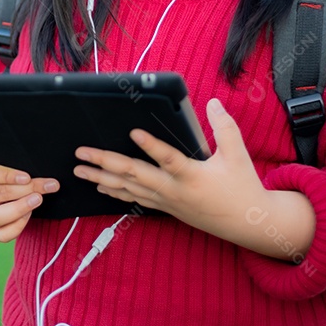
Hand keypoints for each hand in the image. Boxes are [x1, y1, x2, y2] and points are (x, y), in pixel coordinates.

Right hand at [0, 148, 58, 241]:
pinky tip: (29, 212)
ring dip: (21, 208)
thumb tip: (36, 162)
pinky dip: (19, 225)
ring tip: (38, 199)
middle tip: (48, 185)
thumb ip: (11, 159)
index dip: (7, 175)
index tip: (27, 177)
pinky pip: (2, 235)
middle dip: (26, 189)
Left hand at [73, 98, 314, 258]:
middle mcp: (173, 190)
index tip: (133, 132)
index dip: (151, 146)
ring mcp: (166, 201)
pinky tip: (99, 187)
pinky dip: (115, 192)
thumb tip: (213, 101)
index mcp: (192, 176)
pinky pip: (134, 199)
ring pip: (128, 189)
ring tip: (79, 170)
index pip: (168, 159)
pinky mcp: (165, 207)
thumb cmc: (242, 186)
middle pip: (134, 175)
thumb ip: (224, 127)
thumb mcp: (238, 155)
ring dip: (101, 178)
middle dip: (105, 163)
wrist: (246, 224)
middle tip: (82, 153)